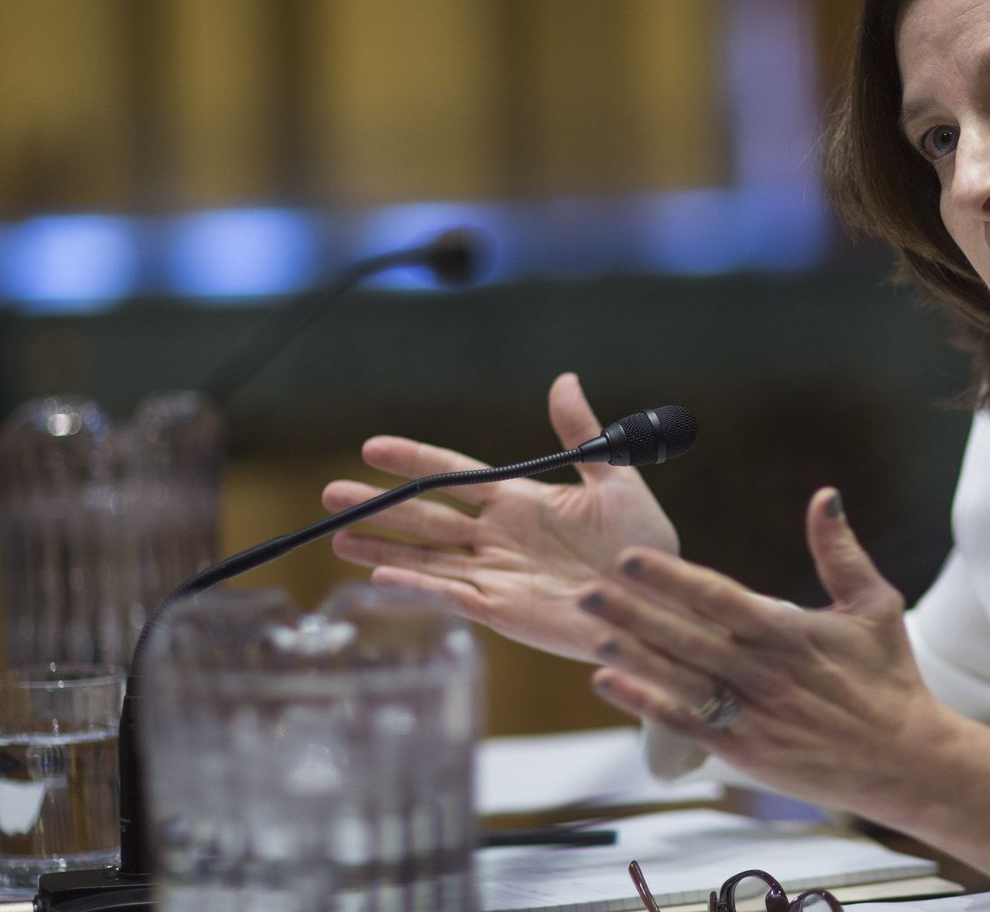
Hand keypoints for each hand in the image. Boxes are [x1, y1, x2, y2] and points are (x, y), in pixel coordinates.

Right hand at [322, 373, 678, 663]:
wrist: (658, 598)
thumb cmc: (641, 542)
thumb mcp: (615, 479)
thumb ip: (582, 434)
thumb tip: (565, 379)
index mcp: (520, 501)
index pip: (454, 476)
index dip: (414, 461)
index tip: (372, 447)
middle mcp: (499, 537)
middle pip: (427, 517)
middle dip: (380, 506)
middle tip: (331, 493)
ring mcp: (496, 575)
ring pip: (426, 557)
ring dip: (382, 549)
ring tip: (337, 537)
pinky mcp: (503, 611)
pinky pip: (451, 595)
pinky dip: (417, 586)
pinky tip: (380, 577)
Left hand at [580, 488, 950, 815]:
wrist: (904, 760)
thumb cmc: (890, 678)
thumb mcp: (875, 605)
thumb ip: (841, 551)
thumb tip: (826, 495)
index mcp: (789, 632)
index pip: (718, 598)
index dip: (671, 578)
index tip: (630, 557)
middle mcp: (763, 673)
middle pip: (686, 637)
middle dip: (633, 613)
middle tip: (585, 590)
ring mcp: (751, 715)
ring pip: (678, 680)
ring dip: (632, 656)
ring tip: (590, 631)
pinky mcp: (744, 751)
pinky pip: (685, 724)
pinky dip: (645, 704)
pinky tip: (609, 683)